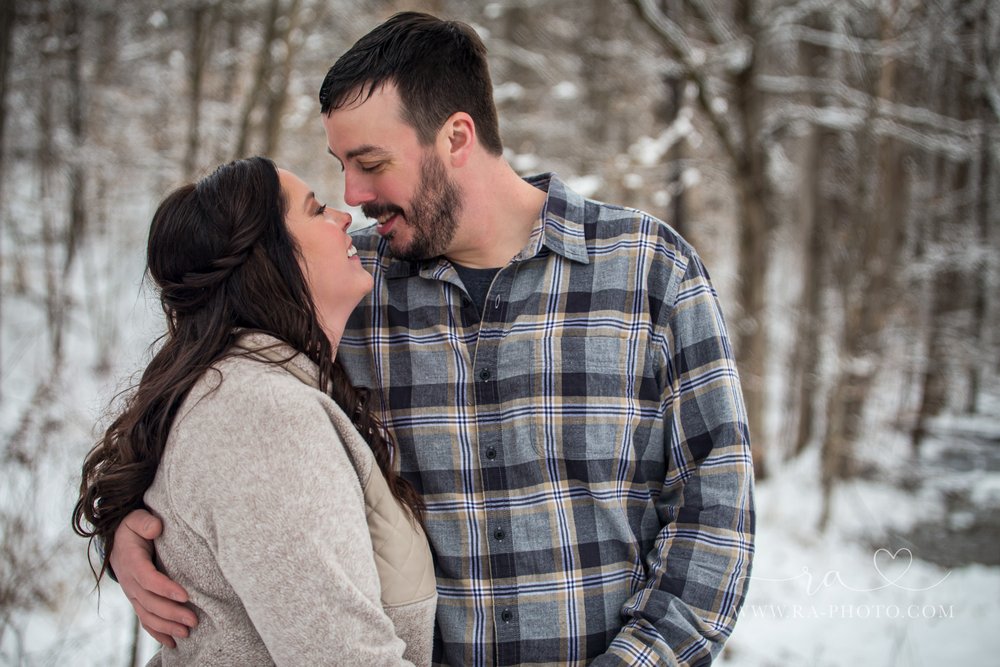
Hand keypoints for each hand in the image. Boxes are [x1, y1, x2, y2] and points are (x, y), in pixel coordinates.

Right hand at [111, 509, 197, 646]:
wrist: (119, 541)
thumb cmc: (134, 528)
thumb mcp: (136, 518)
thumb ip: (145, 522)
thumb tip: (156, 527)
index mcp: (131, 562)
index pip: (148, 579)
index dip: (165, 589)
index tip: (185, 595)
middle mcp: (130, 582)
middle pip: (150, 602)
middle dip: (172, 613)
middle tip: (194, 620)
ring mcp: (133, 594)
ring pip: (148, 615)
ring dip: (167, 626)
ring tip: (188, 632)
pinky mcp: (138, 601)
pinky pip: (145, 620)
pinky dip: (157, 633)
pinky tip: (172, 643)